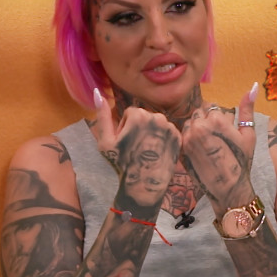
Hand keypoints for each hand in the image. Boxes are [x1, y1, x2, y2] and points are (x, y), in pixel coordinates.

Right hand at [94, 88, 180, 206]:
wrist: (145, 184)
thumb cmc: (122, 163)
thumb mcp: (105, 141)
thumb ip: (102, 115)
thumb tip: (98, 92)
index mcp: (139, 114)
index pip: (130, 113)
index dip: (124, 127)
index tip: (124, 142)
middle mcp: (157, 116)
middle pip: (144, 117)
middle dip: (138, 128)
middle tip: (134, 147)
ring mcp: (170, 127)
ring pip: (156, 124)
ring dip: (151, 133)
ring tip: (145, 151)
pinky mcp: (179, 137)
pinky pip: (167, 132)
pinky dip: (162, 139)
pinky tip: (156, 152)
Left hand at [181, 83, 257, 212]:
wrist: (228, 188)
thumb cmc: (242, 161)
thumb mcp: (248, 134)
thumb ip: (247, 109)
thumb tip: (253, 85)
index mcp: (216, 120)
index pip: (212, 108)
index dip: (220, 120)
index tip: (225, 134)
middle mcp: (199, 126)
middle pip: (199, 113)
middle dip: (207, 122)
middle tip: (218, 140)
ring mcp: (187, 139)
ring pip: (189, 123)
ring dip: (197, 129)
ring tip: (209, 146)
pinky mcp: (181, 150)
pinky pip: (183, 137)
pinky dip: (190, 141)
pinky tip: (201, 152)